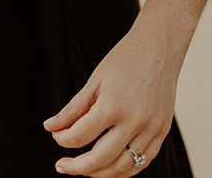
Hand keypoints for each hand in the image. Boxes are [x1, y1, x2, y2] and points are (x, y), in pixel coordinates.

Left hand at [44, 27, 181, 175]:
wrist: (160, 46)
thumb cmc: (125, 59)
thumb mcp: (94, 81)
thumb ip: (72, 109)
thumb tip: (50, 128)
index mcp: (113, 105)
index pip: (79, 137)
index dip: (62, 140)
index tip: (56, 135)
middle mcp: (134, 121)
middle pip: (100, 159)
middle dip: (76, 167)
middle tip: (62, 166)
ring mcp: (151, 128)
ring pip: (122, 168)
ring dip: (99, 173)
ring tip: (84, 169)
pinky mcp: (162, 131)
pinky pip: (142, 162)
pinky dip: (123, 169)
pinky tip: (109, 165)